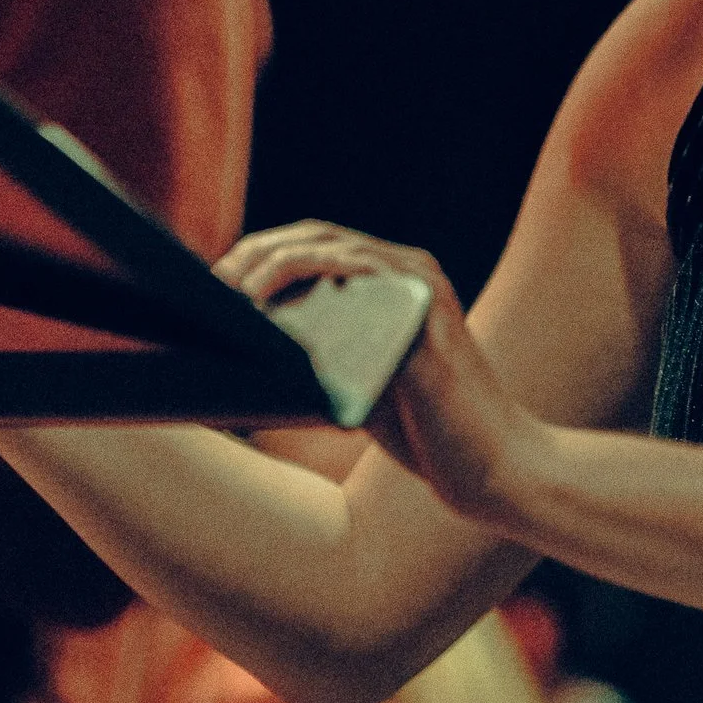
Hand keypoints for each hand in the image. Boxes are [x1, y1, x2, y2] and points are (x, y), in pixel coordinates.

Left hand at [215, 221, 549, 527]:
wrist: (491, 468)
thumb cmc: (425, 431)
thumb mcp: (358, 380)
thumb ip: (319, 351)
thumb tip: (246, 345)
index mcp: (394, 280)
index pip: (316, 243)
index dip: (261, 254)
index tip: (215, 284)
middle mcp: (409, 269)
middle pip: (315, 233)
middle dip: (254, 252)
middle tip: (211, 285)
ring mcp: (419, 283)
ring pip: (330, 243)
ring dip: (269, 261)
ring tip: (230, 292)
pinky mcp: (422, 308)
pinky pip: (357, 271)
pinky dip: (305, 275)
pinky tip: (269, 300)